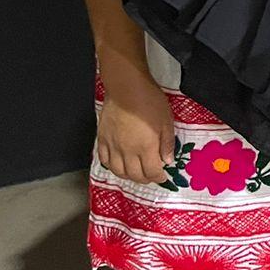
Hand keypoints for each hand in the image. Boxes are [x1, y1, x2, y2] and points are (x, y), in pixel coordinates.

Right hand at [96, 69, 175, 184]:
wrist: (126, 89)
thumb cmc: (150, 102)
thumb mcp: (166, 121)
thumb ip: (167, 143)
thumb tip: (168, 161)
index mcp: (146, 148)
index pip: (151, 171)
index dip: (158, 177)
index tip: (163, 176)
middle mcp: (127, 151)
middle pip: (134, 174)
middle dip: (144, 179)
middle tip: (151, 176)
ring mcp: (113, 146)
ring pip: (118, 171)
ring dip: (128, 176)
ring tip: (135, 174)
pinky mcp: (102, 139)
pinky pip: (104, 159)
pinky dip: (111, 166)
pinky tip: (118, 164)